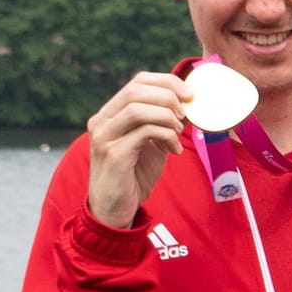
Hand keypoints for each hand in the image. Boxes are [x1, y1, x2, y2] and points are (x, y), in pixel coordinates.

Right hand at [85, 72, 190, 228]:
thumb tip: (188, 107)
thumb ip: (161, 124)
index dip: (166, 82)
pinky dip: (166, 136)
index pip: (137, 82)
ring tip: (179, 132)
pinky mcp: (113, 154)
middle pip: (135, 90)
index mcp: (110, 114)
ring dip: (166, 116)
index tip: (190, 94)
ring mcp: (104, 137)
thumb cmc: (134, 175)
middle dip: (168, 96)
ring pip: (137, 109)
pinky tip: (173, 150)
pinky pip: (144, 133)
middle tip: (186, 114)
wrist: (115, 209)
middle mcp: (102, 121)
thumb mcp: (150, 143)